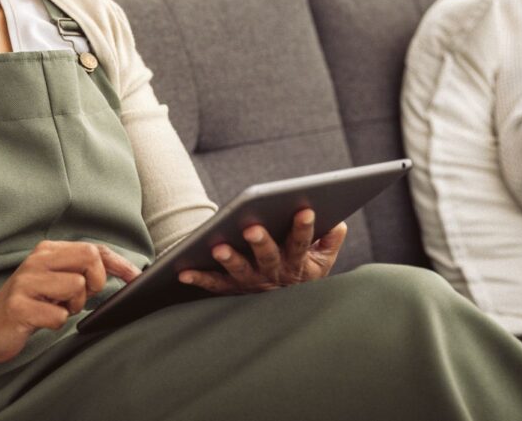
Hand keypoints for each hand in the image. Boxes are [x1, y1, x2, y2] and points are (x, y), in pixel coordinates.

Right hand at [0, 241, 139, 362]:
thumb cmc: (28, 304)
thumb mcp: (55, 280)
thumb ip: (81, 272)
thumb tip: (122, 272)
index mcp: (48, 251)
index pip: (94, 249)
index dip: (119, 263)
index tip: (135, 278)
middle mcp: (37, 260)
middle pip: (89, 259)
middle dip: (95, 282)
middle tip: (79, 298)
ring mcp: (26, 282)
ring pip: (77, 287)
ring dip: (73, 306)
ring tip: (54, 308)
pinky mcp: (18, 307)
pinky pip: (58, 317)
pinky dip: (56, 323)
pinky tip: (40, 321)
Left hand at [177, 209, 346, 293]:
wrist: (283, 312)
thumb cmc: (301, 274)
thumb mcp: (322, 264)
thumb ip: (330, 242)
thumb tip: (338, 223)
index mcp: (297, 263)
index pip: (302, 243)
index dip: (304, 228)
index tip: (305, 208)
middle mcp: (274, 274)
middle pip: (268, 256)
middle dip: (261, 241)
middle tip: (252, 227)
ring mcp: (252, 282)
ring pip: (240, 271)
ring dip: (229, 258)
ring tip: (218, 247)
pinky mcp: (232, 289)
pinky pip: (214, 285)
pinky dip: (199, 278)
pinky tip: (183, 270)